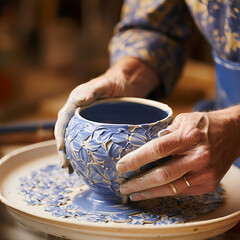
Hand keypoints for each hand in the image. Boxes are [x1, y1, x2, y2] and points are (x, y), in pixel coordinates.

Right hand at [54, 57, 158, 171]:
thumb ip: (92, 91)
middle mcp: (78, 113)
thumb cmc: (114, 82)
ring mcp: (87, 122)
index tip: (61, 149)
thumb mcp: (104, 84)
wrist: (127, 84)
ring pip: (75, 140)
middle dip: (64, 151)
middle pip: (66, 134)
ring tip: (72, 170)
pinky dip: (85, 152)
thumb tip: (78, 101)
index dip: (60, 135)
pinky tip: (86, 163)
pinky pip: (88, 140)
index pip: (63, 121)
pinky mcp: (97, 127)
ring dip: (72, 155)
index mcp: (75, 103)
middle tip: (66, 167)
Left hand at [116, 107, 239, 200]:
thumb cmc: (205, 125)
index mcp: (189, 137)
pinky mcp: (208, 184)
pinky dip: (164, 192)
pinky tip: (152, 192)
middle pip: (162, 174)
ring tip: (133, 194)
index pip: (157, 149)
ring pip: (170, 188)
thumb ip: (165, 133)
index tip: (121, 166)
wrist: (233, 134)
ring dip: (149, 192)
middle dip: (139, 182)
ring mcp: (205, 173)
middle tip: (123, 186)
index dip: (136, 159)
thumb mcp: (183, 120)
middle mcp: (198, 157)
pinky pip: (181, 191)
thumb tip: (145, 146)